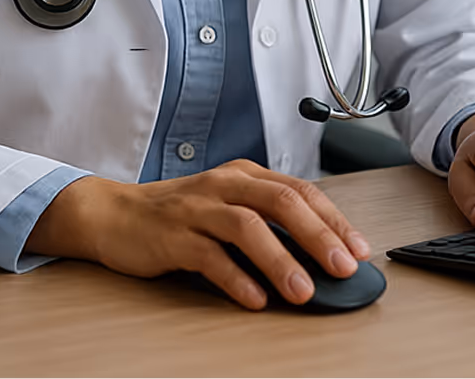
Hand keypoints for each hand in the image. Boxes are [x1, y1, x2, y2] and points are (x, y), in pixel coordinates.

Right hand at [24, 160, 371, 309]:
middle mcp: (225, 184)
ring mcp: (198, 208)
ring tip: (304, 290)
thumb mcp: (228, 206)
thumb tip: (319, 256)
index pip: (301, 191)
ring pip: (248, 227)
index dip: (334, 220)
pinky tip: (254, 299)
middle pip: (282, 202)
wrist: (115, 214)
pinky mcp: (172, 235)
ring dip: (280, 260)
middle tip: (344, 267)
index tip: (360, 249)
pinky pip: (209, 255)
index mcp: (245, 175)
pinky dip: (236, 278)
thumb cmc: (180, 215)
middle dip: (319, 236)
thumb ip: (267, 222)